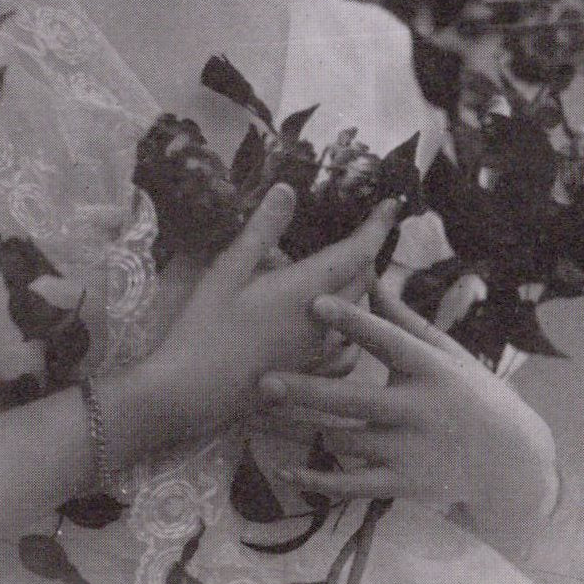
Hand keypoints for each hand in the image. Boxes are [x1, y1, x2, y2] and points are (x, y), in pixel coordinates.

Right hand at [145, 185, 400, 442]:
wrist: (191, 394)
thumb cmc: (205, 328)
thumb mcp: (227, 270)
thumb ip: (262, 230)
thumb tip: (287, 189)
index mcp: (306, 291)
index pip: (358, 253)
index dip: (378, 226)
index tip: (392, 203)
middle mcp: (323, 322)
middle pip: (363, 281)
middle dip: (366, 253)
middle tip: (360, 231)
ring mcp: (318, 352)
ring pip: (356, 312)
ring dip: (357, 287)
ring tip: (342, 271)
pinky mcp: (308, 373)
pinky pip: (344, 345)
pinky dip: (346, 323)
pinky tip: (326, 321)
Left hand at [258, 283, 559, 557]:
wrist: (510, 463)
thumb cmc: (470, 393)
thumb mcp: (446, 352)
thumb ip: (404, 319)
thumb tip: (370, 276)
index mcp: (431, 370)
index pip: (387, 341)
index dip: (352, 322)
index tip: (316, 301)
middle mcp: (420, 411)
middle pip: (354, 400)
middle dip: (308, 391)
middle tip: (264, 380)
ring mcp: (411, 452)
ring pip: (345, 440)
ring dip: (302, 427)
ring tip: (261, 413)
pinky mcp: (403, 484)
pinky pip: (352, 485)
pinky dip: (317, 479)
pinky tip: (285, 468)